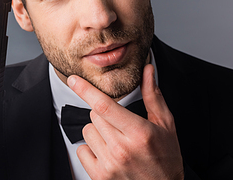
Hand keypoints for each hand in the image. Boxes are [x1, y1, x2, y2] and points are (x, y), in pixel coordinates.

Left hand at [67, 64, 183, 179]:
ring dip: (97, 132)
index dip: (86, 90)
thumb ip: (153, 96)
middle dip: (104, 115)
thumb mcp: (165, 126)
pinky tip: (108, 155)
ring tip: (116, 143)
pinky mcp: (99, 176)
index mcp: (139, 133)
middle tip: (121, 127)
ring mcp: (109, 164)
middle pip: (94, 115)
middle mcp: (122, 149)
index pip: (104, 106)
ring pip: (87, 131)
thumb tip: (147, 70)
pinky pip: (81, 150)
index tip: (73, 79)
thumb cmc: (166, 159)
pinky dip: (91, 150)